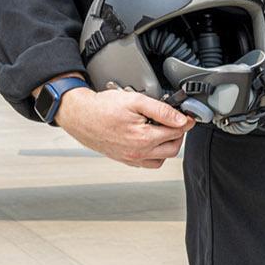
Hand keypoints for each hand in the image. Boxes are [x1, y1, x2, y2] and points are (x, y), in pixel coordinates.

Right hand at [53, 85, 192, 168]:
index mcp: (144, 138)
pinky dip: (154, 154)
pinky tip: (150, 140)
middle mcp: (138, 152)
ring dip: (167, 146)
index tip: (186, 115)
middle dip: (178, 134)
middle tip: (174, 122)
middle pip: (173, 148)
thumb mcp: (135, 101)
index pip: (177, 132)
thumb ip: (162, 110)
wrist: (79, 115)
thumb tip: (181, 119)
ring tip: (163, 131)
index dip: (184, 121)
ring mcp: (131, 158)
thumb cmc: (102, 107)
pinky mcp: (124, 159)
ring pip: (162, 159)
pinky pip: (147, 163)